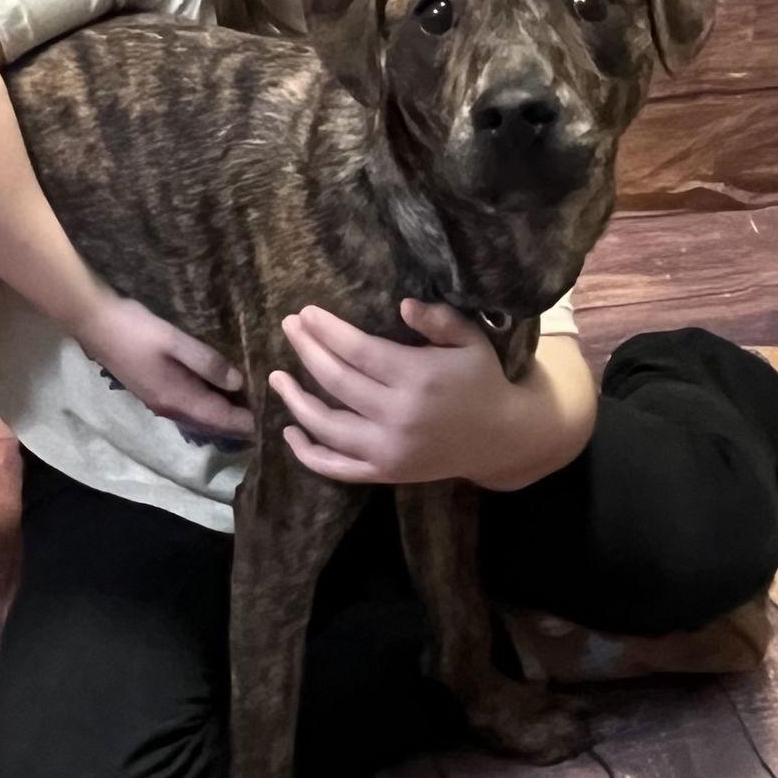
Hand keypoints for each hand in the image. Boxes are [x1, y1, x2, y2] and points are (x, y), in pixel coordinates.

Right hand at [70, 288, 255, 440]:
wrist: (95, 324)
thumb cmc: (137, 329)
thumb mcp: (176, 341)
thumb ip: (208, 363)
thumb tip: (238, 383)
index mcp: (177, 398)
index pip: (219, 419)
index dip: (245, 423)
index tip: (270, 423)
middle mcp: (169, 408)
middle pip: (210, 423)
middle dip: (235, 423)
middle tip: (264, 415)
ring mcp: (158, 401)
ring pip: (198, 417)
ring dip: (221, 415)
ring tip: (246, 406)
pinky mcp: (152, 391)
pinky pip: (187, 408)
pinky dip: (206, 406)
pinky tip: (216, 393)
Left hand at [268, 299, 522, 484]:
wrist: (501, 439)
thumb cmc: (482, 380)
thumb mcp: (470, 340)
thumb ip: (439, 320)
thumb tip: (402, 305)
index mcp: (417, 378)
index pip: (358, 351)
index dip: (328, 331)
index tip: (305, 313)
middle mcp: (398, 416)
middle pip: (337, 381)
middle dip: (306, 350)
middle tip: (289, 327)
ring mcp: (388, 449)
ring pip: (327, 426)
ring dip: (296, 400)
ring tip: (276, 376)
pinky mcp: (385, 473)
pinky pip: (337, 467)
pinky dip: (308, 453)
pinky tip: (290, 431)